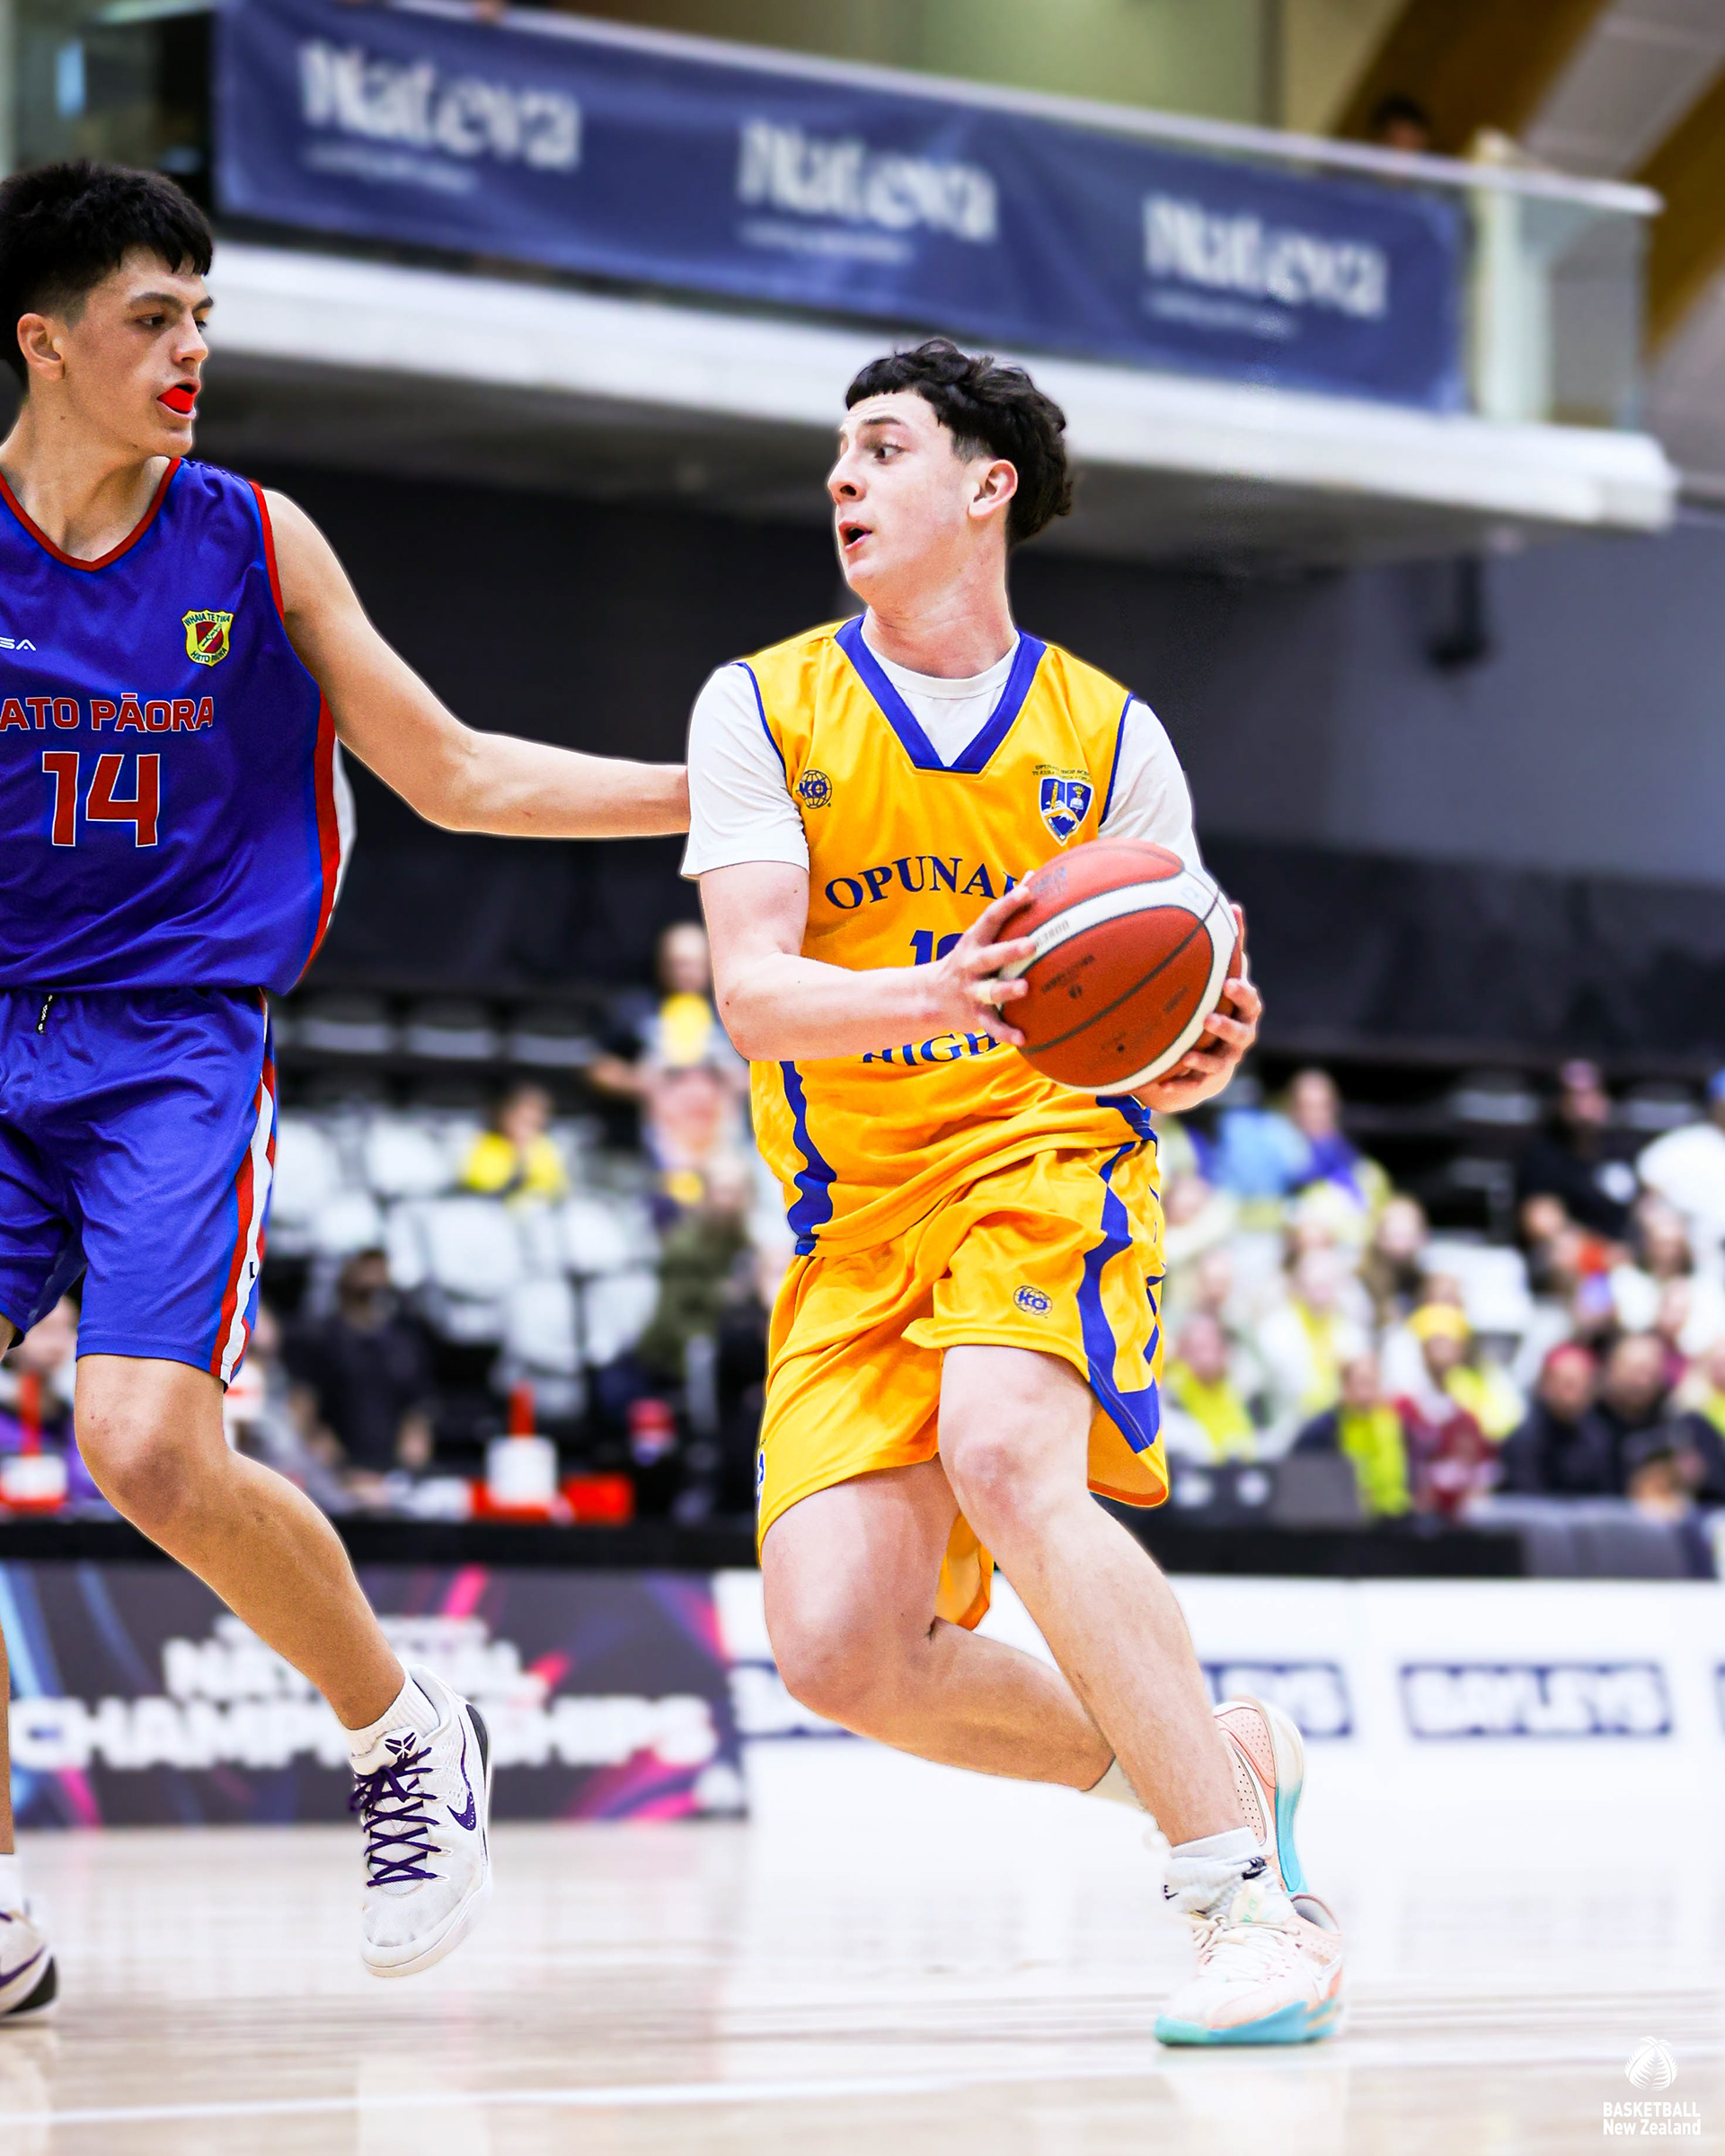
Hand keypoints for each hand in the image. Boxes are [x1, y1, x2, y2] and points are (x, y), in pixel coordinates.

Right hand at [923, 886, 1037, 1046]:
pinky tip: (1024, 1038)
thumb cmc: (968, 959)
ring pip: (989, 991)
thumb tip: (1032, 875)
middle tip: (1032, 944)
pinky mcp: (973, 1015)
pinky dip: (1005, 1033)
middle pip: (990, 955)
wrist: (929, 997)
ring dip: (1006, 991)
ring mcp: (971, 990)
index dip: (1008, 904)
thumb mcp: (980, 934)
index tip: (1027, 891)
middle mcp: (971, 965)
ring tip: (1025, 988)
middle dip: (1010, 950)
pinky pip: (990, 1026)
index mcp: (975, 942)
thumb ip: (1007, 909)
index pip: (991, 918)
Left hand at [1136, 910, 1259, 1111]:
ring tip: (1187, 1054)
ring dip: (1205, 1058)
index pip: (1249, 999)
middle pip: (1242, 1032)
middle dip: (1229, 1024)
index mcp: (1243, 1011)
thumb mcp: (1222, 978)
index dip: (1242, 991)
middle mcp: (1239, 1036)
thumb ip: (1228, 946)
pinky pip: (1194, 1084)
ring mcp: (1224, 1059)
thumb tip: (1232, 906)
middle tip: (1211, 1015)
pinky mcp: (1206, 1079)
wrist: (1210, 1055)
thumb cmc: (1219, 1006)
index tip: (1229, 983)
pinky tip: (1160, 1085)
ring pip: (1220, 1060)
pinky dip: (1179, 1085)